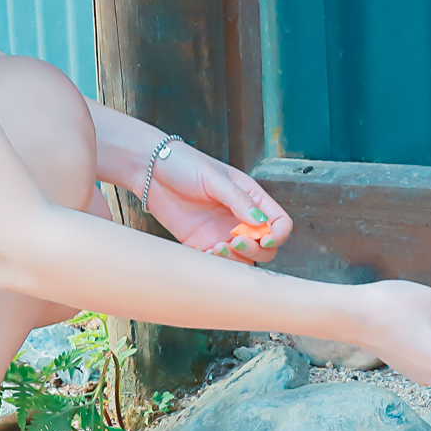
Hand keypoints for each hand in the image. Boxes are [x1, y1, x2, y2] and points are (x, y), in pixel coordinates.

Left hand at [141, 139, 292, 261]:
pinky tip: (207, 253)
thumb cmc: (184, 164)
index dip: (278, 234)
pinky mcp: (201, 244)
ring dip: (237, 260)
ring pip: (245, 259)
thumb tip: (261, 222)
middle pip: (266, 246)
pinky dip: (218, 266)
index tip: (264, 238)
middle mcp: (240, 219)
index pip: (280, 222)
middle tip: (234, 241)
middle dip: (256, 250)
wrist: (151, 170)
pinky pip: (219, 264)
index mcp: (251, 198)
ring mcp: (222, 233)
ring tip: (217, 248)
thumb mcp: (214, 178)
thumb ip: (239, 200)